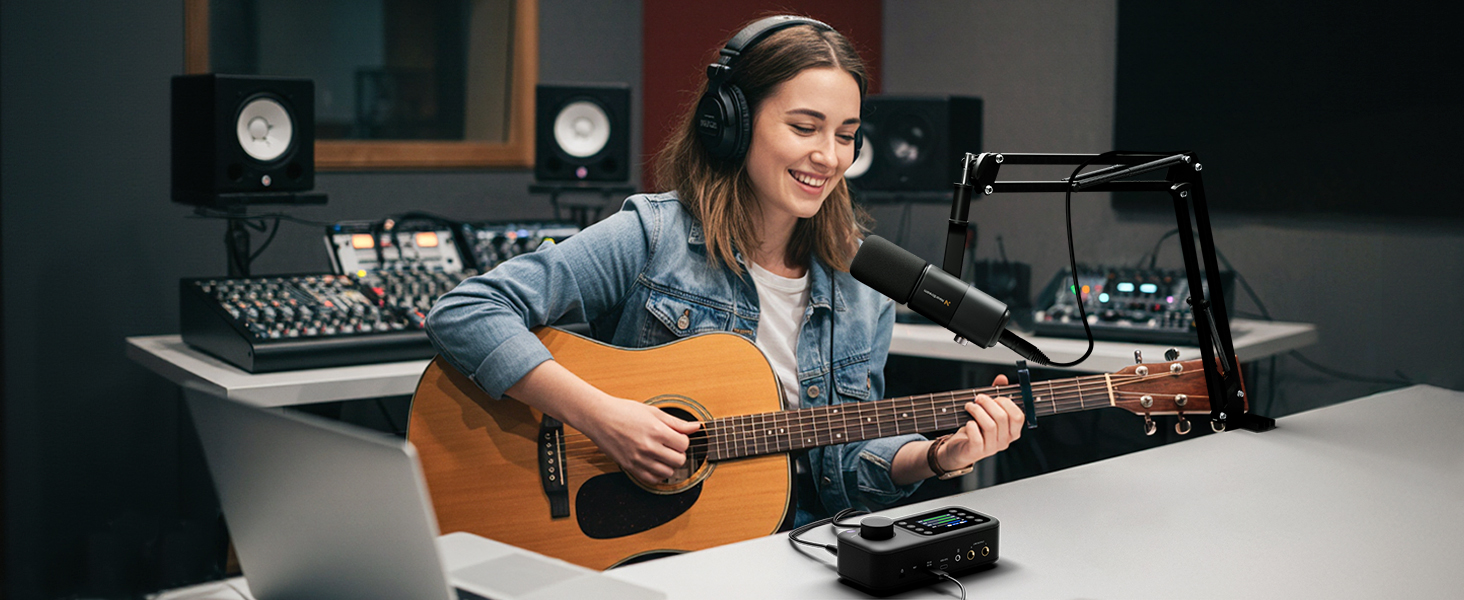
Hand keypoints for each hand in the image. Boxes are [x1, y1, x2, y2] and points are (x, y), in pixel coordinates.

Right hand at [575, 396, 700, 483]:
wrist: (599, 418)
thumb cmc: (624, 411)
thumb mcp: (653, 412)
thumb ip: (676, 422)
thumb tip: (696, 427)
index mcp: (656, 431)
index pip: (684, 444)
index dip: (683, 441)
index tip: (677, 438)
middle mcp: (648, 447)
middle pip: (679, 460)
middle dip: (678, 454)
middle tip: (671, 447)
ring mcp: (639, 459)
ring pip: (667, 472)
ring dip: (669, 465)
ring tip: (662, 455)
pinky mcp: (630, 467)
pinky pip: (651, 480)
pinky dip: (657, 475)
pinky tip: (655, 464)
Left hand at [937, 375, 1024, 471]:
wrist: (960, 449)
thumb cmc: (976, 429)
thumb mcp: (987, 412)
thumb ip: (996, 396)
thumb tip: (1002, 379)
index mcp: (1011, 431)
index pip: (1018, 416)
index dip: (1006, 403)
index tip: (995, 397)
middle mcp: (1004, 441)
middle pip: (1002, 418)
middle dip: (988, 403)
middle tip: (978, 398)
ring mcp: (991, 448)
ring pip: (989, 425)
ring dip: (977, 411)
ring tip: (970, 406)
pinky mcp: (977, 451)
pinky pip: (977, 438)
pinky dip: (971, 426)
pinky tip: (968, 422)